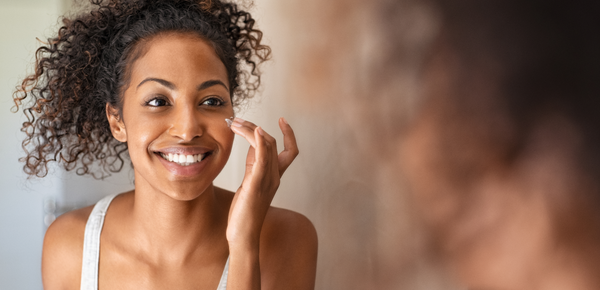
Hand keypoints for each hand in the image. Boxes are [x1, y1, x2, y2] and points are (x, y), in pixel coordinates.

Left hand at [226, 117, 298, 248]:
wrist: (243, 234)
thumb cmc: (244, 211)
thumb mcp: (249, 182)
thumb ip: (253, 164)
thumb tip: (252, 144)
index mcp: (275, 176)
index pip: (290, 151)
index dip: (289, 134)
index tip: (282, 119)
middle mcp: (274, 176)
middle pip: (272, 142)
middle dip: (255, 127)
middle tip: (236, 120)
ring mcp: (267, 180)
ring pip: (266, 146)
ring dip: (251, 129)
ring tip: (235, 123)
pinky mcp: (256, 184)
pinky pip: (262, 158)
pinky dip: (260, 141)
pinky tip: (255, 131)